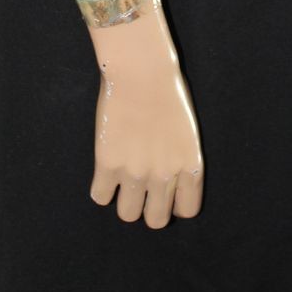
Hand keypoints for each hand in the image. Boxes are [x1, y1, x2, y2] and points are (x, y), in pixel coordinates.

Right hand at [89, 41, 204, 227]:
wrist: (142, 72)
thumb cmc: (168, 91)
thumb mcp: (187, 130)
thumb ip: (179, 158)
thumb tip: (166, 179)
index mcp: (190, 166)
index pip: (186, 210)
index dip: (174, 204)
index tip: (164, 192)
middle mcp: (165, 175)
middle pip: (156, 220)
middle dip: (148, 208)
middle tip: (141, 190)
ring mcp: (136, 172)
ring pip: (127, 214)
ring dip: (124, 201)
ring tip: (121, 182)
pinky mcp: (108, 164)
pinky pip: (100, 196)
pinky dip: (101, 189)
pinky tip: (104, 172)